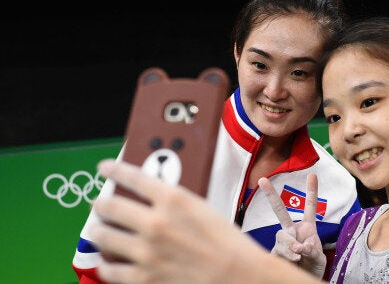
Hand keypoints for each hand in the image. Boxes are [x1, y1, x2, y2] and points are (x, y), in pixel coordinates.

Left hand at [90, 159, 320, 283]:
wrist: (238, 274)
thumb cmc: (226, 241)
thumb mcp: (202, 207)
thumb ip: (173, 200)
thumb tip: (150, 195)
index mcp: (173, 200)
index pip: (131, 176)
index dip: (113, 170)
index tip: (105, 169)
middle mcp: (155, 223)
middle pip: (108, 206)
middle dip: (100, 203)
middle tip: (100, 204)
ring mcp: (147, 252)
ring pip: (101, 236)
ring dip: (97, 231)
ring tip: (98, 230)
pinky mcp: (145, 278)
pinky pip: (109, 270)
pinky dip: (106, 264)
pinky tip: (107, 261)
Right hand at [258, 174, 326, 278]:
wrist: (302, 278)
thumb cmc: (312, 266)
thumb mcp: (319, 258)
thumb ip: (314, 250)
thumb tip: (303, 245)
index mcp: (306, 228)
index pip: (310, 207)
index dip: (311, 191)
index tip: (312, 174)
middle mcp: (292, 231)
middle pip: (280, 211)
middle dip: (271, 195)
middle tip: (262, 180)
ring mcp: (282, 241)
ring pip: (281, 235)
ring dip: (290, 243)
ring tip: (299, 253)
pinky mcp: (275, 253)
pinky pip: (278, 250)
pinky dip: (287, 254)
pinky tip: (295, 259)